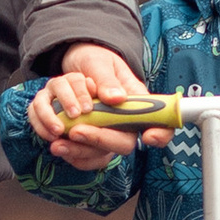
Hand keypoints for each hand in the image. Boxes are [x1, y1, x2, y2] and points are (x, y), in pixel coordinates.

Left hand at [28, 38, 164, 171]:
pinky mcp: (93, 142)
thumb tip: (116, 98)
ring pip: (103, 154)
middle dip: (101, 141)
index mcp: (137, 102)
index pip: (161, 122)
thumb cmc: (95, 61)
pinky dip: (73, 156)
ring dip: (80, 152)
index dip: (160, 134)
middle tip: (75, 132)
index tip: (148, 137)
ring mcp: (109, 133)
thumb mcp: (100, 63)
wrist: (78, 66)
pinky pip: (88, 157)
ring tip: (57, 145)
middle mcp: (126, 122)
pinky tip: (60, 147)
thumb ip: (107, 80)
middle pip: (125, 143)